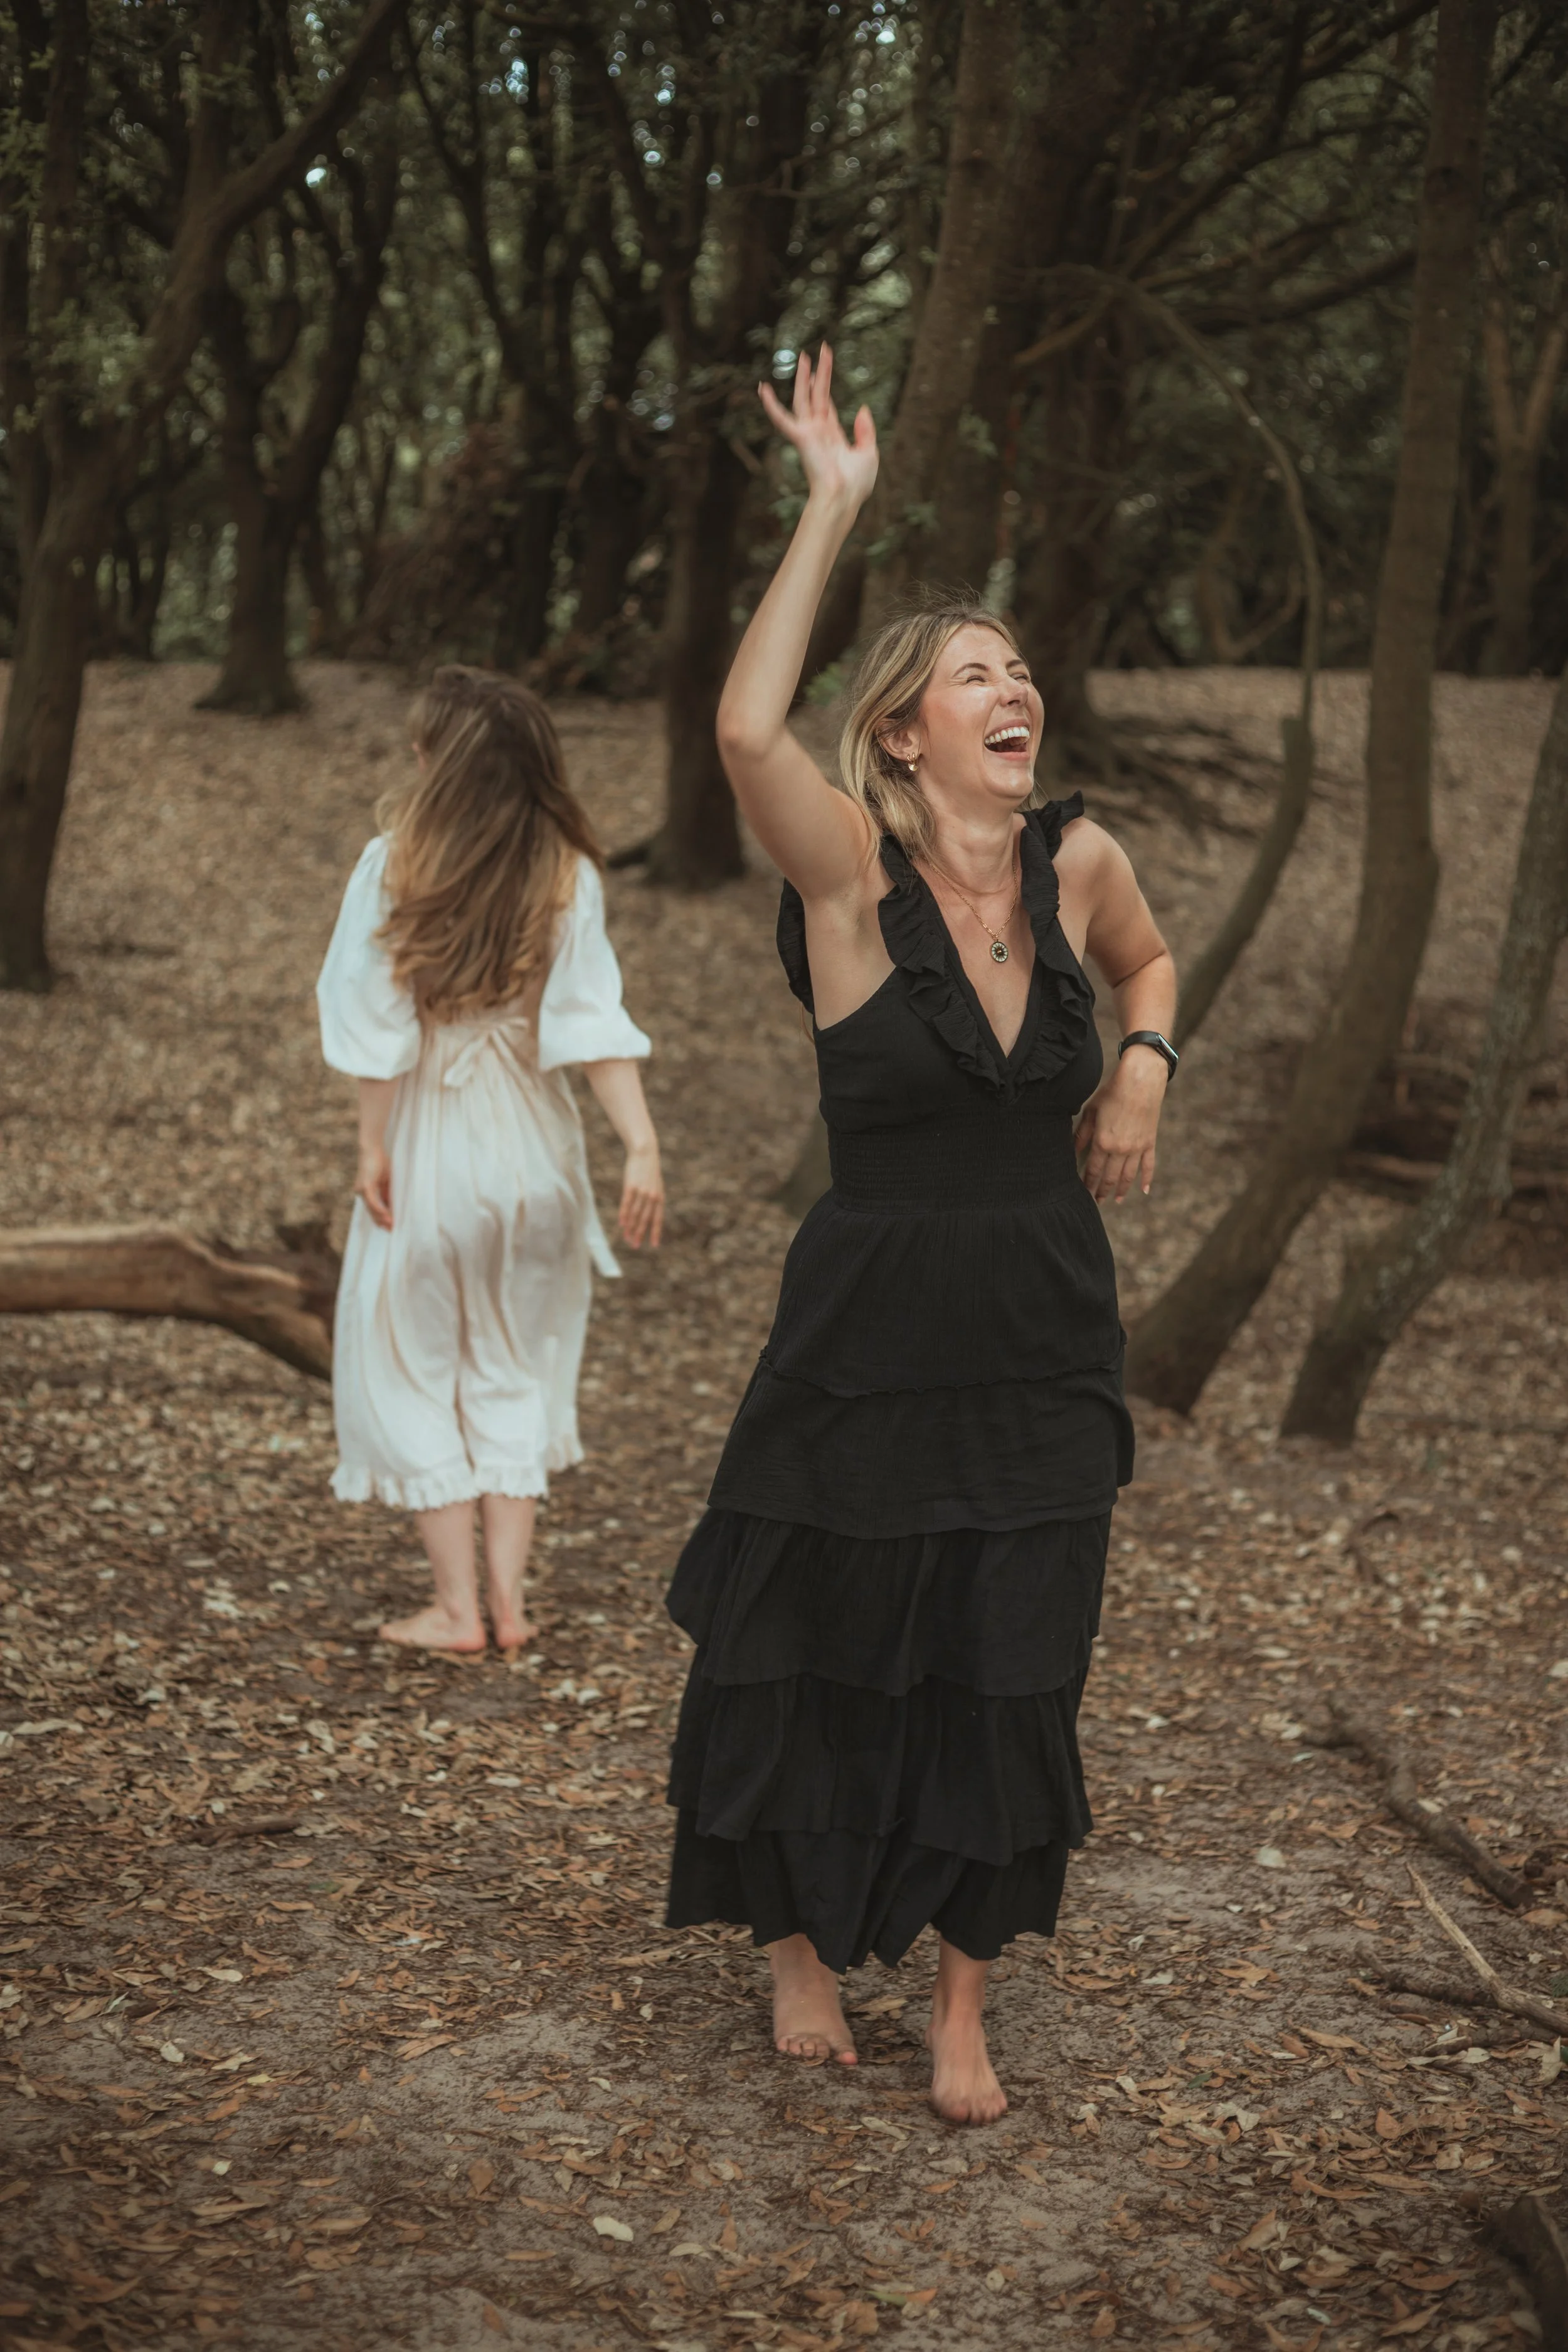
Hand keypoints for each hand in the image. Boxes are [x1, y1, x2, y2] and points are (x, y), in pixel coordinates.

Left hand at [356, 1143, 393, 1229]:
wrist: (372, 1148)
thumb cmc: (379, 1161)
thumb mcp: (385, 1181)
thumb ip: (386, 1194)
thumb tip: (390, 1207)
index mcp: (365, 1191)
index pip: (373, 1208)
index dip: (381, 1218)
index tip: (390, 1226)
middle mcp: (361, 1192)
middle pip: (371, 1211)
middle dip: (381, 1221)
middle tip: (391, 1229)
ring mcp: (361, 1190)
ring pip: (371, 1208)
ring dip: (381, 1217)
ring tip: (391, 1224)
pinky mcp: (365, 1186)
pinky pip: (372, 1201)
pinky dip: (379, 1208)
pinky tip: (386, 1214)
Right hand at [618, 1141, 663, 1249]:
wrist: (645, 1152)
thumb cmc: (649, 1171)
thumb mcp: (655, 1186)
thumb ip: (653, 1200)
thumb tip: (648, 1213)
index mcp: (660, 1198)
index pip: (657, 1219)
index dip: (655, 1232)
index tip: (653, 1245)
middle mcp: (652, 1197)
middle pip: (645, 1219)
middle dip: (639, 1234)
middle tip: (634, 1246)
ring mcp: (642, 1192)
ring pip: (636, 1214)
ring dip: (630, 1227)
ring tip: (626, 1238)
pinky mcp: (631, 1186)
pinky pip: (627, 1204)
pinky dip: (624, 1215)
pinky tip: (622, 1224)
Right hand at [758, 344, 877, 511]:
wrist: (844, 497)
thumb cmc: (856, 484)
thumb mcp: (869, 453)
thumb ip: (866, 431)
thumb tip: (863, 408)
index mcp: (832, 436)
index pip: (827, 405)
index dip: (825, 386)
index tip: (823, 367)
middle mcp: (818, 432)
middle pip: (817, 395)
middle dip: (818, 373)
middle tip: (820, 349)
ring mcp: (808, 434)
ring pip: (803, 398)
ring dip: (803, 377)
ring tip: (804, 356)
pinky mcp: (800, 437)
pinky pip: (781, 418)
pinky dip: (771, 405)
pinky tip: (762, 388)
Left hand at [1073, 1055, 1164, 1204]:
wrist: (1141, 1081)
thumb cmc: (1112, 1092)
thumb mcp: (1091, 1112)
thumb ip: (1082, 1134)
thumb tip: (1073, 1150)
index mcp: (1102, 1142)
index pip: (1092, 1170)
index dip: (1087, 1183)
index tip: (1083, 1193)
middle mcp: (1120, 1150)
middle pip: (1109, 1177)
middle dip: (1101, 1191)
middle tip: (1097, 1201)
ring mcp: (1137, 1148)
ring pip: (1128, 1176)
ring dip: (1121, 1190)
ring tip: (1116, 1200)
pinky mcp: (1150, 1143)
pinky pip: (1148, 1166)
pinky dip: (1146, 1179)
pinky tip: (1144, 1191)